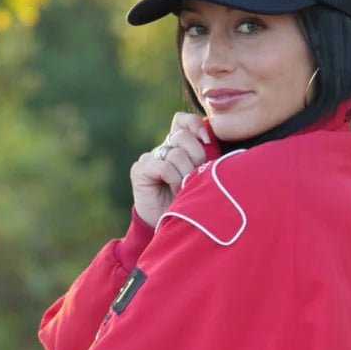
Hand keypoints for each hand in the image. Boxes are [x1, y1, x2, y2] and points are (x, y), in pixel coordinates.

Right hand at [131, 112, 210, 228]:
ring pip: (176, 154)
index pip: (182, 121)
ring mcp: (149, 158)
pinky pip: (165, 167)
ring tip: (186, 190)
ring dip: (186, 175)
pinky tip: (176, 194)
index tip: (208, 141)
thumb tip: (210, 135)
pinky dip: (175, 180)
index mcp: (177, 147)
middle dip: (197, 156)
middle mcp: (162, 149)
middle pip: (182, 136)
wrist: (171, 228)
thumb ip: (206, 155)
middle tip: (198, 177)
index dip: (195, 125)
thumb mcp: (204, 176)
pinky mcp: (140, 170)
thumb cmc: (192, 203)